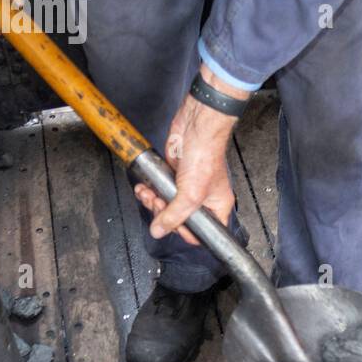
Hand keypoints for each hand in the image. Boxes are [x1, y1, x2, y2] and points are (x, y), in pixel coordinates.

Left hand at [134, 67, 246, 245]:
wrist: (195, 128)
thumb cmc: (205, 156)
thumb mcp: (191, 194)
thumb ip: (174, 215)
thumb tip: (159, 231)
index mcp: (217, 206)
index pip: (203, 232)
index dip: (186, 233)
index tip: (172, 226)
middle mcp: (203, 199)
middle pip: (180, 220)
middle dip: (163, 213)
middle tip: (157, 203)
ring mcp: (187, 188)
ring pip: (166, 206)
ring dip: (152, 202)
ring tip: (148, 194)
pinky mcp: (173, 177)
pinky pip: (159, 192)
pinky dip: (149, 192)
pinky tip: (144, 188)